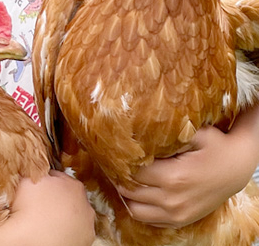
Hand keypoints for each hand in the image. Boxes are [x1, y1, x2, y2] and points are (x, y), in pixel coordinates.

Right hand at [0, 171, 94, 245]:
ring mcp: (87, 220)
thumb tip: (28, 166)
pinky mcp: (87, 238)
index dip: (42, 181)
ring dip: (63, 213)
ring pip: (74, 212)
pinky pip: (75, 230)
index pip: (56, 177)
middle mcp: (84, 201)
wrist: (36, 239)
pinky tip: (54, 231)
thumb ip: (32, 172)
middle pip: (67, 194)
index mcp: (71, 183)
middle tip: (39, 203)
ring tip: (45, 219)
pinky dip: (67, 229)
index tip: (34, 187)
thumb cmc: (29, 208)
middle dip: (56, 197)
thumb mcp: (25, 180)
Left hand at [116, 124, 256, 226]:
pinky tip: (139, 191)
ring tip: (124, 178)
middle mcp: (173, 200)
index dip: (120, 160)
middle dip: (118, 176)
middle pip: (128, 190)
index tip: (116, 151)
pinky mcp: (180, 220)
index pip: (131, 171)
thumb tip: (136, 130)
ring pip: (134, 209)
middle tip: (115, 163)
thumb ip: (167, 134)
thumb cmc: (216, 146)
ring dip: (126, 195)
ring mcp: (177, 214)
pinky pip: (148, 219)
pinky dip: (139, 207)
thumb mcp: (195, 133)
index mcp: (174, 177)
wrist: (237, 168)